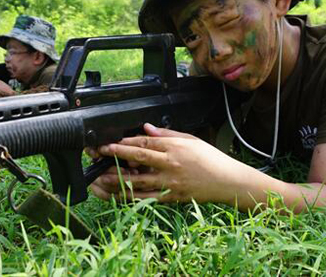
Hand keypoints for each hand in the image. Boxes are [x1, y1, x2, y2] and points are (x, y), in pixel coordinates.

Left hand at [90, 123, 250, 204]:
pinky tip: (119, 195)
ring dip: (117, 179)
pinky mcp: (171, 197)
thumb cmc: (210, 159)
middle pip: (138, 159)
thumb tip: (146, 128)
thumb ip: (167, 134)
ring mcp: (170, 183)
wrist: (226, 181)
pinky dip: (131, 197)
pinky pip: (147, 198)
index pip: (145, 143)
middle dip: (116, 156)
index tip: (109, 142)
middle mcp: (171, 165)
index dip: (125, 143)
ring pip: (139, 182)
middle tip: (99, 154)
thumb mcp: (190, 139)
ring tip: (100, 178)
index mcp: (175, 148)